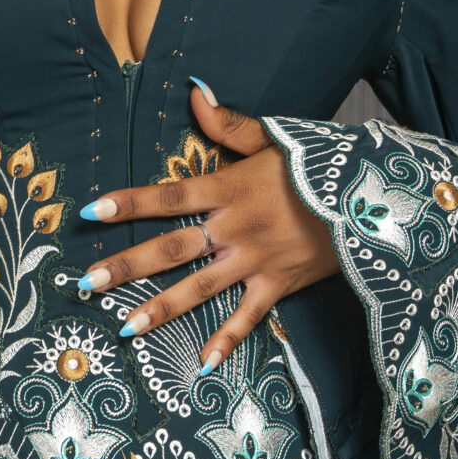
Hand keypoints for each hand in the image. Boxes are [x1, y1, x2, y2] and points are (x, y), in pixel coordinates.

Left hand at [75, 82, 338, 365]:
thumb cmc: (318, 167)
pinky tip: (202, 366)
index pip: (169, 196)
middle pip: (171, 249)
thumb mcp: (273, 138)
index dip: (128, 203)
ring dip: (160, 310)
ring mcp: (255, 261)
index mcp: (230, 189)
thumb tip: (193, 92)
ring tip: (124, 328)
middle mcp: (235, 229)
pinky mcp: (277, 286)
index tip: (91, 212)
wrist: (371, 200)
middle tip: (87, 282)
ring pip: (199, 289)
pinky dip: (226, 342)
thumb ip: (227, 123)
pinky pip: (247, 318)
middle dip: (127, 266)